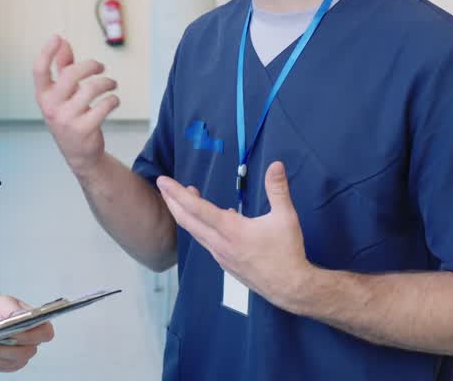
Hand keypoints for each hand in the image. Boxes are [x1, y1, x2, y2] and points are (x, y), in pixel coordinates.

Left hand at [0, 295, 55, 372]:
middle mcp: (33, 343)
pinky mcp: (9, 364)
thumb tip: (20, 318)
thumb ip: (15, 311)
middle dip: (7, 348)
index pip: (45, 334)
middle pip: (25, 352)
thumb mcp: (7, 303)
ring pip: (11, 360)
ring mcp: (22, 356)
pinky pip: (1, 365)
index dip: (30, 336)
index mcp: (39, 325)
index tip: (12, 333)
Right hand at [32, 35, 119, 173]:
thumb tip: (62, 42)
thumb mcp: (63, 94)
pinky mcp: (84, 130)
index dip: (46, 52)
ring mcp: (66, 119)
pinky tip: (114, 101)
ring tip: (112, 84)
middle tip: (101, 66)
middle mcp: (51, 107)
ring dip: (107, 83)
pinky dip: (113, 100)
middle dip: (91, 65)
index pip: (39, 70)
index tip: (57, 37)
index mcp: (43, 96)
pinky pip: (103, 106)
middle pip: (71, 74)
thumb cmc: (71, 116)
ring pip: (91, 89)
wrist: (80, 155)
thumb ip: (62, 67)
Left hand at [156, 162, 315, 312]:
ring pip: (195, 232)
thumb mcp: (286, 217)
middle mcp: (219, 243)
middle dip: (172, 202)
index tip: (163, 181)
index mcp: (230, 230)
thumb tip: (276, 164)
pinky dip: (200, 227)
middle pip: (187, 221)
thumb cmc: (287, 251)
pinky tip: (211, 220)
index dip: (177, 193)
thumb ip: (277, 189)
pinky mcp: (225, 264)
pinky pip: (206, 242)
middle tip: (162, 186)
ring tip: (184, 198)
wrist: (289, 288)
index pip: (196, 208)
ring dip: (185, 214)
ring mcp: (220, 256)